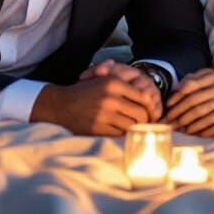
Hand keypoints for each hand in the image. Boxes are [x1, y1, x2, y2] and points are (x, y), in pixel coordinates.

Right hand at [31, 73, 159, 135]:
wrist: (61, 105)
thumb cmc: (86, 91)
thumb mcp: (103, 78)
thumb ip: (124, 81)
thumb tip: (149, 95)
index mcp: (114, 83)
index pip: (143, 97)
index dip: (151, 107)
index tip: (152, 112)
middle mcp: (110, 98)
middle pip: (140, 114)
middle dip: (146, 121)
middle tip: (146, 124)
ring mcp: (103, 114)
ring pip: (131, 126)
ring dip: (135, 129)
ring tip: (135, 129)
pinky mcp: (97, 128)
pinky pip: (119, 135)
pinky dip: (123, 135)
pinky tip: (122, 132)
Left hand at [164, 68, 213, 136]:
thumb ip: (196, 80)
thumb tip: (178, 90)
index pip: (192, 86)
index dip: (178, 96)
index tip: (168, 106)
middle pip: (195, 102)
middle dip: (179, 113)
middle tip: (170, 121)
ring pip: (203, 116)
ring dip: (189, 124)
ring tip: (180, 129)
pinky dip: (202, 131)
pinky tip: (194, 134)